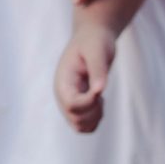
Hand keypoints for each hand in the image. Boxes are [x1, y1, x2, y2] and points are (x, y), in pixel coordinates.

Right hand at [55, 18, 116, 134]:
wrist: (92, 38)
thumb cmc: (94, 41)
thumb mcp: (97, 51)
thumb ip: (98, 70)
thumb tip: (100, 90)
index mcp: (63, 81)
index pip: (71, 105)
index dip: (89, 102)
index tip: (100, 89)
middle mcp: (63, 95)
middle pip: (75, 118)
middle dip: (94, 110)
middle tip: (102, 92)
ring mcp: (68, 102)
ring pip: (80, 126)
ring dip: (95, 116)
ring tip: (100, 97)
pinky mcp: (77, 106)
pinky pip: (84, 126)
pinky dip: (95, 120)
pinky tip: (99, 102)